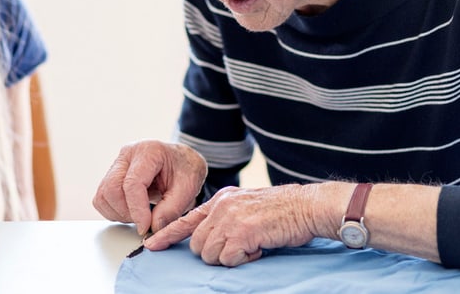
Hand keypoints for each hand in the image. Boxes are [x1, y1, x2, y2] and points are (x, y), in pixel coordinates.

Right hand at [92, 140, 206, 235]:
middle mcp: (127, 154)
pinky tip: (132, 211)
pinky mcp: (111, 176)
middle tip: (146, 222)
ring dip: (119, 213)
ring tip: (141, 215)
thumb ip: (171, 209)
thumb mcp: (188, 188)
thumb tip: (152, 229)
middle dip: (127, 213)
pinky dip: (114, 211)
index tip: (145, 227)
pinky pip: (102, 199)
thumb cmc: (185, 170)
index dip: (136, 210)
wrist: (181, 161)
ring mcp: (117, 164)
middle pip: (111, 189)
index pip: (132, 183)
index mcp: (148, 151)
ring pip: (103, 195)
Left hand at [144, 184, 320, 266]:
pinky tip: (259, 247)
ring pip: (210, 254)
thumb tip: (210, 240)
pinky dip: (243, 259)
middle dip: (215, 253)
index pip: (186, 219)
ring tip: (251, 245)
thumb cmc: (282, 211)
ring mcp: (229, 218)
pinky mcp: (241, 232)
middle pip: (197, 244)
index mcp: (220, 199)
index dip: (167, 234)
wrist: (307, 206)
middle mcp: (221, 206)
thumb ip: (225, 218)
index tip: (152, 245)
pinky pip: (228, 259)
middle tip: (240, 247)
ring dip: (230, 257)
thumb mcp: (246, 206)